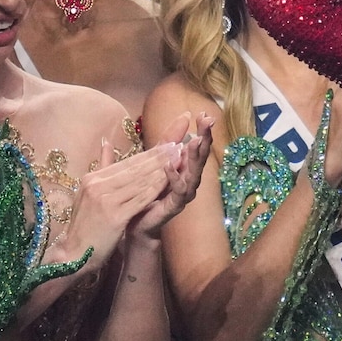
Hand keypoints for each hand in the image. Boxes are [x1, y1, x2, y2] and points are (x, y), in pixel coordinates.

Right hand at [49, 139, 171, 269]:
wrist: (74, 254)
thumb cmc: (86, 225)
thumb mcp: (89, 193)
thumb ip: (102, 168)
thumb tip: (106, 143)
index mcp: (92, 179)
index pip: (126, 163)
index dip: (149, 154)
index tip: (167, 145)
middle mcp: (96, 185)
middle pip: (134, 168)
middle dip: (159, 157)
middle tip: (178, 146)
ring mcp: (104, 200)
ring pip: (139, 181)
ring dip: (161, 169)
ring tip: (179, 159)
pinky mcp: (114, 216)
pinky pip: (140, 199)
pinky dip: (155, 189)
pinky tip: (169, 182)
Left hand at [128, 113, 214, 240]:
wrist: (134, 227)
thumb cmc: (141, 197)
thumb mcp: (145, 166)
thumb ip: (156, 146)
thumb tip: (158, 124)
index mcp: (181, 170)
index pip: (194, 147)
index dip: (200, 131)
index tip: (203, 113)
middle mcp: (186, 181)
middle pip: (199, 157)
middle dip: (204, 138)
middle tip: (208, 121)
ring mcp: (182, 195)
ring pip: (193, 173)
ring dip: (194, 156)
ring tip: (195, 140)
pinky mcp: (174, 207)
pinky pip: (178, 191)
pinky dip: (175, 177)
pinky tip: (170, 165)